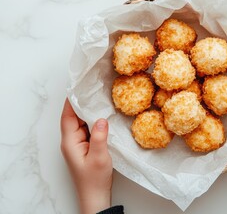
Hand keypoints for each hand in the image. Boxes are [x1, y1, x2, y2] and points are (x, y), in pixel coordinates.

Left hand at [60, 99, 112, 213]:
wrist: (95, 196)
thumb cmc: (94, 179)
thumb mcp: (99, 156)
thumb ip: (100, 136)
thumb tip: (101, 119)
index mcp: (70, 142)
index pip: (67, 117)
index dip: (71, 102)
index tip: (77, 88)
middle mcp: (71, 142)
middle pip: (73, 118)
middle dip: (81, 105)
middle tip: (92, 91)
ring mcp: (77, 145)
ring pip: (81, 124)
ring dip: (88, 114)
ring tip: (98, 101)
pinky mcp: (84, 148)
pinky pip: (87, 131)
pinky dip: (93, 123)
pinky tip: (102, 118)